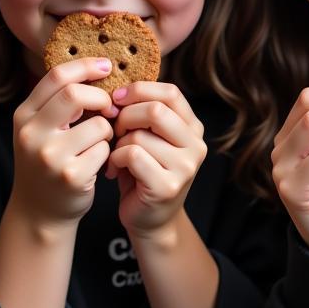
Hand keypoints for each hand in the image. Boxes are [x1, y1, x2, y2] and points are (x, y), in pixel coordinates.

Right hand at [10, 57, 117, 225]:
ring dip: (106, 131)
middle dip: (101, 97)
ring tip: (97, 143)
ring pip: (98, 125)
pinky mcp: (71, 176)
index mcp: (23, 115)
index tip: (106, 66)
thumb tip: (99, 70)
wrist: (38, 212)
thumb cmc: (46, 163)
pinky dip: (107, 153)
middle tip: (110, 107)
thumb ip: (58, 102)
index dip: (86, 66)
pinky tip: (96, 164)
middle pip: (75, 94)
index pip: (57, 76)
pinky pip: (104, 150)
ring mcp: (51, 156)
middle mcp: (32, 134)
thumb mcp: (39, 129)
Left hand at [106, 81, 205, 238]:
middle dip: (125, 116)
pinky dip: (115, 158)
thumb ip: (143, 112)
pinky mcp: (168, 186)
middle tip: (113, 130)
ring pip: (140, 135)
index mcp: (192, 128)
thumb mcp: (148, 137)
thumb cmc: (142, 172)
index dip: (139, 89)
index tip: (117, 98)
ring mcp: (185, 167)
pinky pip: (132, 155)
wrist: (149, 220)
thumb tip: (117, 87)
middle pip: (156, 110)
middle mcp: (196, 146)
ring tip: (115, 155)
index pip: (170, 92)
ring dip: (118, 143)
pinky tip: (113, 169)